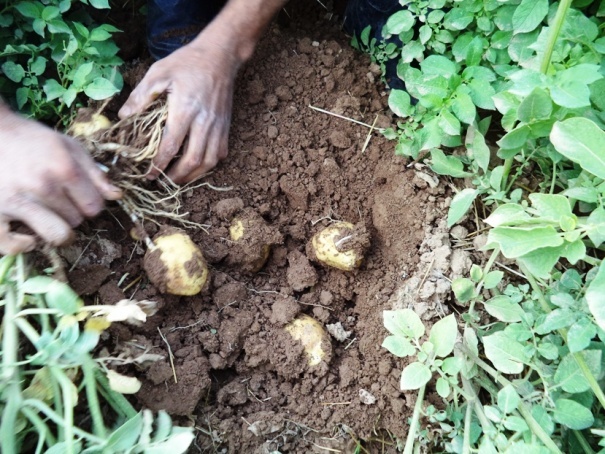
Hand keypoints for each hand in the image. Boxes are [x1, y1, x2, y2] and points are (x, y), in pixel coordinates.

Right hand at [0, 110, 121, 254]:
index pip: (95, 207)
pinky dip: (22, 245)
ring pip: (56, 234)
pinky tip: (29, 237)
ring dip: (55, 227)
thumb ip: (95, 173)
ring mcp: (16, 202)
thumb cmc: (32, 140)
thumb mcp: (69, 146)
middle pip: (77, 221)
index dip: (91, 203)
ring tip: (48, 215)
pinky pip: (12, 246)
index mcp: (64, 169)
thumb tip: (117, 196)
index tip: (80, 196)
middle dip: (74, 213)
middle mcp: (42, 187)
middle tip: (60, 201)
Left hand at [118, 37, 238, 183]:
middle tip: (163, 182)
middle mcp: (204, 122)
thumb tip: (123, 118)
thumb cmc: (187, 62)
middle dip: (177, 177)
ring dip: (194, 175)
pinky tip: (197, 165)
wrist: (220, 56)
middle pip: (193, 160)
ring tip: (180, 179)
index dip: (159, 165)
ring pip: (210, 161)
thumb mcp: (158, 73)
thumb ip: (140, 96)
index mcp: (185, 110)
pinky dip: (209, 164)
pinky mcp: (226, 127)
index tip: (148, 175)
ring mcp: (218, 126)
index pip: (171, 146)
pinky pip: (220, 153)